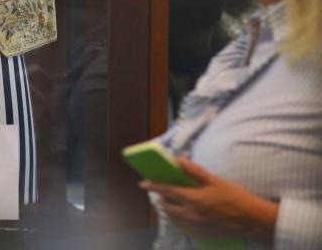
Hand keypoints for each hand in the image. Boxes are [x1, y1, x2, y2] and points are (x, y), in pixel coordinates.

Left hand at [141, 158, 278, 242]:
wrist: (253, 220)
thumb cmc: (236, 197)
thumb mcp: (215, 180)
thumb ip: (195, 171)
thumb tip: (178, 160)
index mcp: (194, 200)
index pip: (167, 191)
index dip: (153, 186)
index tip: (142, 183)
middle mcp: (191, 215)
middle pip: (167, 207)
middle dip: (161, 198)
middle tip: (163, 191)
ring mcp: (196, 227)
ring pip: (173, 218)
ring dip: (169, 209)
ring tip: (171, 202)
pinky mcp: (202, 235)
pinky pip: (183, 228)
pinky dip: (179, 220)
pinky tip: (184, 214)